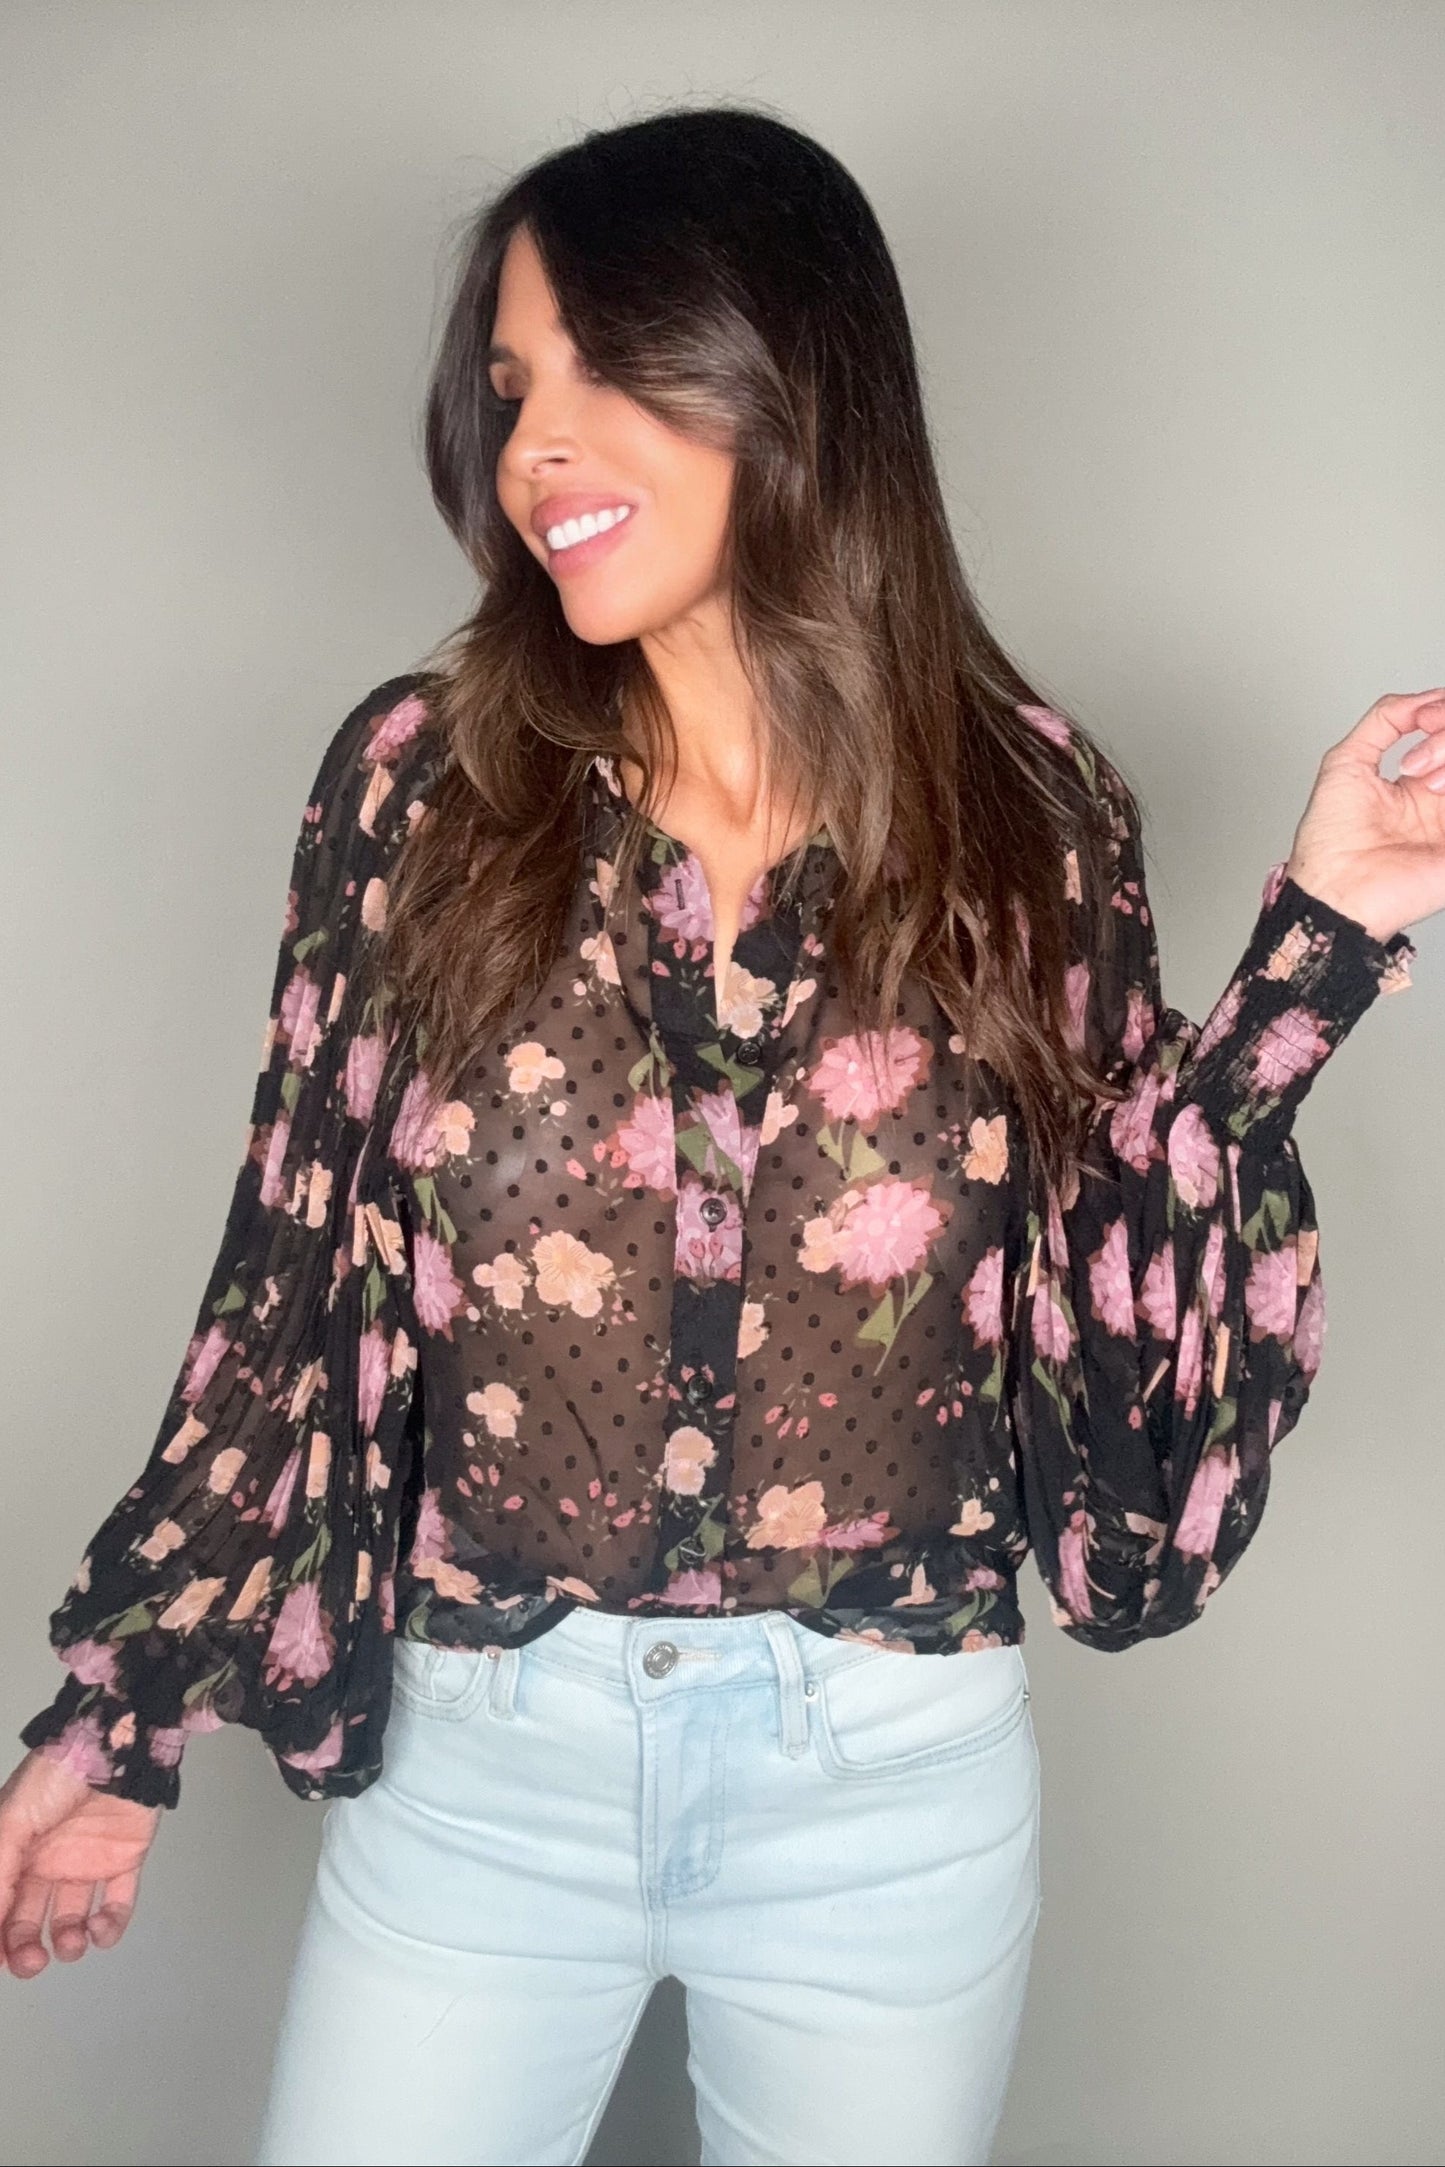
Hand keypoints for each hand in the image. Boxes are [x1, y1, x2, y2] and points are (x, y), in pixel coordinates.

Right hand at [0, 1749, 161, 1978]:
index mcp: (14, 1853)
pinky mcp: (124, 1861)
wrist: (117, 1747)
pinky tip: (100, 1930)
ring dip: (67, 1942)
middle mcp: (46, 1863)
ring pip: (70, 1920)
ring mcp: (85, 1863)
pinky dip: (110, 1927)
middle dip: (24, 1949)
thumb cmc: (56, 1778)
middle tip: (31, 1961)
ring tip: (71, 1941)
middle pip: (27, 1920)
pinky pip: (117, 1904)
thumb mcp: (11, 1822)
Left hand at [1285, 688, 1444, 944]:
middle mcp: (1442, 799)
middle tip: (1415, 760)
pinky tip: (1436, 791)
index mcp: (1419, 783)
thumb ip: (1384, 720)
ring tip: (1423, 781)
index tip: (1420, 719)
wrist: (1333, 889)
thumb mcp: (1346, 762)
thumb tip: (1423, 698)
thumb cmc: (1330, 842)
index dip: (1440, 712)